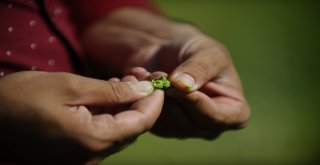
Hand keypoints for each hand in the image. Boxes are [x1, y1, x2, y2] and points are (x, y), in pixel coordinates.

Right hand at [0, 71, 163, 163]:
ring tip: (122, 81)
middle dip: (140, 102)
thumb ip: (113, 92)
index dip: (154, 102)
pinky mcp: (76, 154)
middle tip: (138, 77)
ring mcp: (84, 158)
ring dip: (126, 107)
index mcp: (93, 140)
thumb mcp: (72, 87)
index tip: (158, 82)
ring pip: (119, 131)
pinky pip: (104, 134)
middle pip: (132, 128)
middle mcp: (92, 156)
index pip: (141, 123)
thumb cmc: (24, 98)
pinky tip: (108, 95)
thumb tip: (145, 91)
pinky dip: (111, 115)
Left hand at [129, 35, 249, 138]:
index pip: (216, 118)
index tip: (175, 86)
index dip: (195, 103)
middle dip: (171, 98)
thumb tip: (184, 86)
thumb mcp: (206, 52)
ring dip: (155, 97)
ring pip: (167, 125)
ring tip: (150, 74)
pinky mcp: (164, 128)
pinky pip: (151, 121)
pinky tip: (141, 81)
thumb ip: (200, 68)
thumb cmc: (197, 50)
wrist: (171, 52)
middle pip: (189, 125)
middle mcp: (211, 126)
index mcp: (234, 111)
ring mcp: (187, 130)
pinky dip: (142, 100)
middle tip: (158, 73)